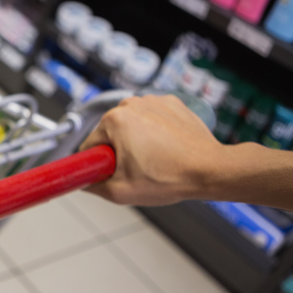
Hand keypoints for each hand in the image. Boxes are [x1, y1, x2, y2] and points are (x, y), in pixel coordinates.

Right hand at [79, 94, 224, 205]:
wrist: (211, 169)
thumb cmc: (171, 177)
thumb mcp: (120, 192)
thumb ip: (92, 186)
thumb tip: (82, 182)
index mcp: (114, 121)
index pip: (90, 146)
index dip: (97, 164)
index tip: (111, 174)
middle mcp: (131, 104)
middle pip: (110, 133)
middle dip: (118, 152)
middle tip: (136, 170)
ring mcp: (154, 101)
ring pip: (131, 125)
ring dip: (136, 141)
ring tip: (154, 160)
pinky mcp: (172, 103)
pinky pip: (152, 118)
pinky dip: (155, 132)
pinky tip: (166, 148)